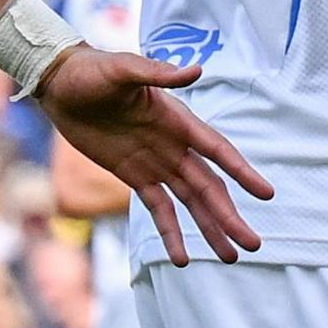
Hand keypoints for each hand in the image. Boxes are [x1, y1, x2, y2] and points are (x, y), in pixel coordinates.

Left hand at [38, 47, 275, 264]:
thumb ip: (156, 73)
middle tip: (254, 245)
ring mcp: (156, 163)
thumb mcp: (122, 69)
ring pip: (191, 202)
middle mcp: (174, 145)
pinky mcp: (135, 176)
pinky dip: (171, 232)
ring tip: (231, 257)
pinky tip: (182, 259)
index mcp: (178, 120)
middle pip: (209, 186)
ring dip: (211, 229)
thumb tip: (196, 70)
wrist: (61, 85)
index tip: (265, 194)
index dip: (241, 172)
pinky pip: (159, 209)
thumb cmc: (92, 71)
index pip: (217, 150)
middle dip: (230, 215)